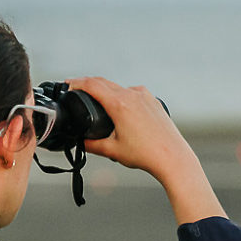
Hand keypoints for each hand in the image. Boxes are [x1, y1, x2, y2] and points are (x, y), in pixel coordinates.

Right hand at [66, 77, 224, 224]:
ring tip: (97, 100)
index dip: (76, 82)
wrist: (173, 158)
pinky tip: (120, 108)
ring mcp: (145, 96)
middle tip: (77, 90)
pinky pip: (133, 93)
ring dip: (106, 90)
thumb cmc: (145, 155)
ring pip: (119, 87)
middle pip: (104, 82)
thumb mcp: (112, 151)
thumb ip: (91, 144)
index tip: (67, 84)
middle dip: (88, 85)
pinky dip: (122, 96)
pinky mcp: (154, 101)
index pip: (92, 85)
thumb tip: (80, 141)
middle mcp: (132, 95)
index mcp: (120, 104)